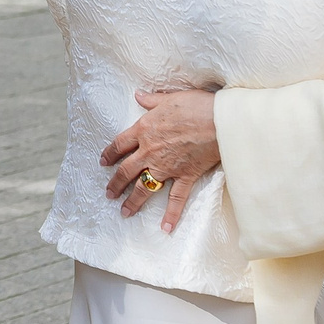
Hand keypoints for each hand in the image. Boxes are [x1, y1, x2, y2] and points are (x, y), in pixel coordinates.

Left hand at [101, 88, 221, 232]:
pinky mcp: (185, 175)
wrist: (219, 121)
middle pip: (127, 170)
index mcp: (144, 130)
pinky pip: (176, 198)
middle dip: (116, 183)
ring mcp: (167, 166)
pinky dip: (171, 214)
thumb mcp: (170, 98)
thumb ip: (151, 100)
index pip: (120, 144)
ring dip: (133, 201)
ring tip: (124, 212)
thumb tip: (138, 95)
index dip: (110, 154)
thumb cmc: (196, 106)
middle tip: (109, 194)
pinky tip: (165, 228)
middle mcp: (150, 151)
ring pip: (144, 187)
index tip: (103, 163)